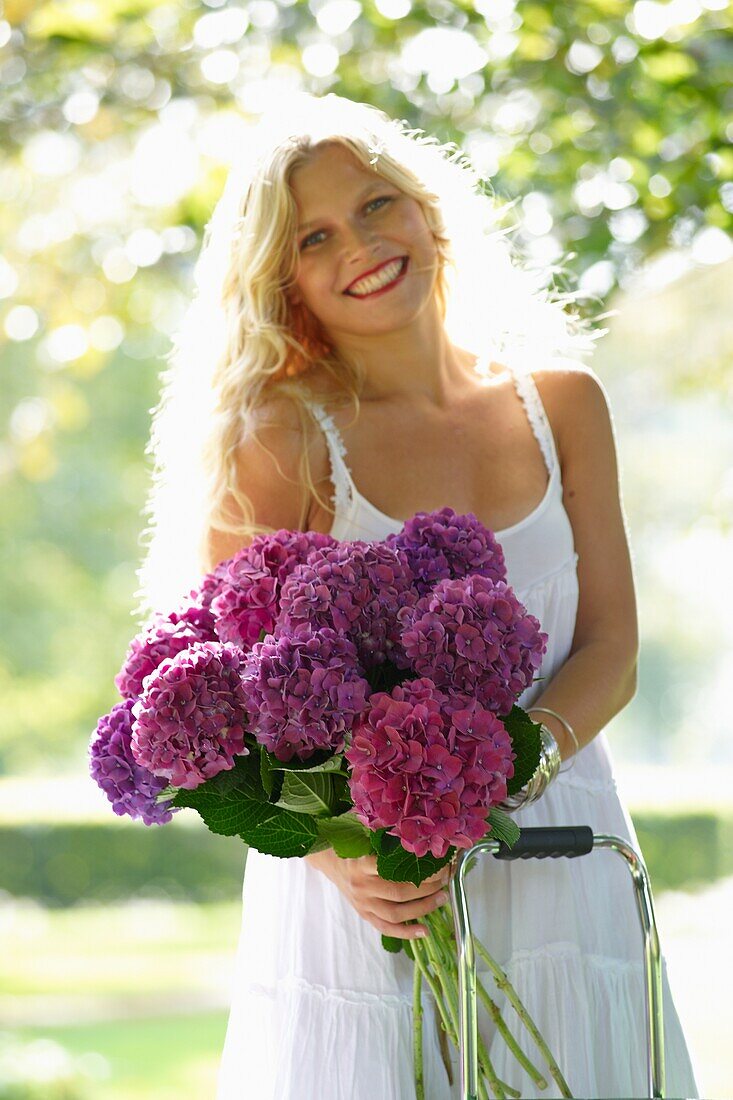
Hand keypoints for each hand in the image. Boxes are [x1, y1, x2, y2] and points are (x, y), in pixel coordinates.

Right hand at [304, 848, 450, 940]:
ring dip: (423, 908)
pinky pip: (386, 928)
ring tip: (441, 899)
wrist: (331, 862)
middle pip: (399, 892)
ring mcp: (363, 903)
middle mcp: (361, 885)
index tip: (439, 864)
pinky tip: (424, 930)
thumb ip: (385, 836)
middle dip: (427, 888)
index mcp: (362, 862)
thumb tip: (418, 833)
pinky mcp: (364, 915)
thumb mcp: (365, 835)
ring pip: (396, 912)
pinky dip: (406, 932)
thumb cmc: (353, 845)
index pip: (395, 869)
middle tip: (445, 880)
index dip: (420, 869)